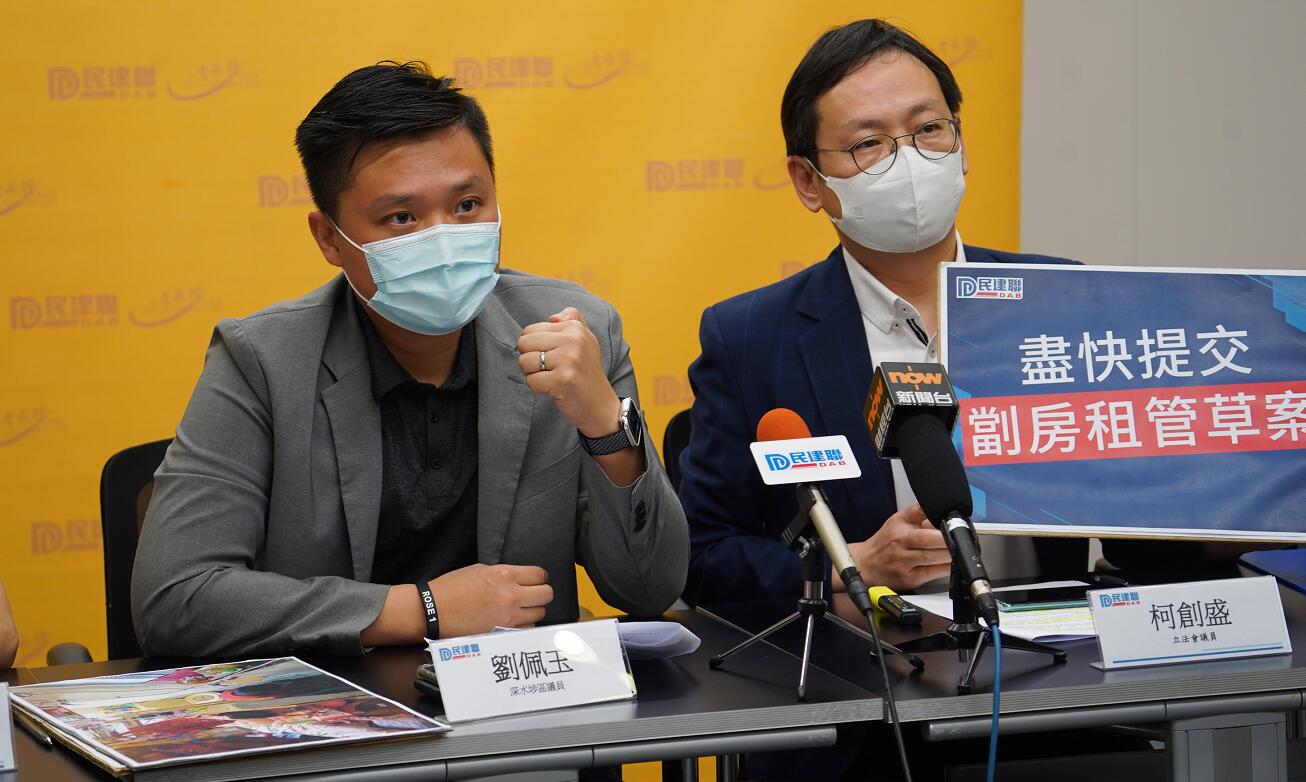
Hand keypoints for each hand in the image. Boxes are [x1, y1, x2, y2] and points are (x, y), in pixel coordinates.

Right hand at [430, 564, 553, 636]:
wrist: (434, 611)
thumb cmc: (452, 588)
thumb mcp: (481, 570)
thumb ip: (505, 574)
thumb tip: (521, 579)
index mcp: (504, 575)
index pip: (540, 575)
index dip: (540, 577)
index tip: (536, 580)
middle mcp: (510, 596)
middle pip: (547, 595)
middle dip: (541, 593)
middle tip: (532, 594)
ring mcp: (508, 617)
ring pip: (540, 614)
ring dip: (533, 611)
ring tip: (520, 608)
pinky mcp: (502, 633)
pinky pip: (527, 630)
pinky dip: (524, 626)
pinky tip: (512, 621)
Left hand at [516, 307, 619, 436]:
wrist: (600, 405)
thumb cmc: (587, 372)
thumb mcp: (586, 340)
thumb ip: (572, 320)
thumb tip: (551, 317)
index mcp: (575, 328)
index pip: (530, 330)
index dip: (535, 346)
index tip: (553, 357)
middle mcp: (573, 340)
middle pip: (523, 343)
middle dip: (531, 359)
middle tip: (550, 369)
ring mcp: (568, 361)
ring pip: (524, 362)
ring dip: (533, 374)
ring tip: (552, 378)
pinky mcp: (562, 381)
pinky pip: (531, 381)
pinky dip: (538, 389)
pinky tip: (554, 389)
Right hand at [840, 503, 950, 590]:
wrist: (864, 565)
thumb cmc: (884, 542)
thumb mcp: (897, 520)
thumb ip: (919, 512)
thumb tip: (940, 508)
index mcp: (899, 525)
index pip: (921, 514)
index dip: (939, 517)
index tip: (953, 520)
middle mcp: (900, 542)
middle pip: (929, 539)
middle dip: (948, 538)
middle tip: (962, 537)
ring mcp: (904, 561)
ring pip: (933, 557)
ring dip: (950, 554)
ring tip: (960, 550)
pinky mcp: (909, 578)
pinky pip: (932, 573)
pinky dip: (946, 568)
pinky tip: (953, 564)